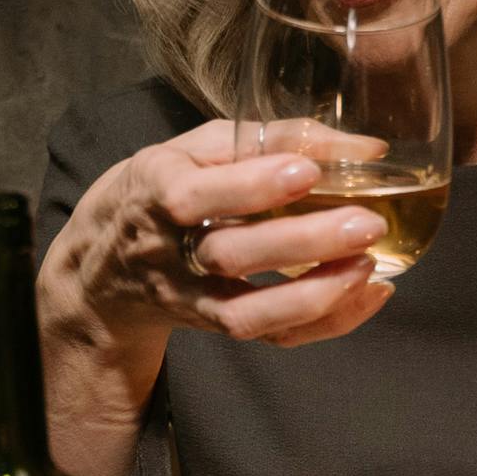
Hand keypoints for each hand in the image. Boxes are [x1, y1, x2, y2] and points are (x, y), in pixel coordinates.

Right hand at [42, 120, 392, 380]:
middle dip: (302, 242)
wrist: (107, 264)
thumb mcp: (199, 147)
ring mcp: (189, 299)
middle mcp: (167, 252)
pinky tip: (369, 294)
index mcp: (155, 192)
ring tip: (368, 266)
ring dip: (313, 295)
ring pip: (245, 313)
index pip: (194, 196)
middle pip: (229, 256)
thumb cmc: (168, 186)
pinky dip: (326, 322)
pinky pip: (270, 337)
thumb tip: (362, 148)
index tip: (307, 171)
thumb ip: (272, 138)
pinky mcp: (214, 328)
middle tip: (367, 223)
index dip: (250, 186)